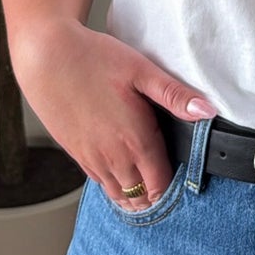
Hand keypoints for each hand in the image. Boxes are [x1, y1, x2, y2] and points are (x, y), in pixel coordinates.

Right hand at [15, 20, 217, 211]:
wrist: (46, 57)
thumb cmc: (94, 58)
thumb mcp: (142, 71)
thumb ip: (176, 95)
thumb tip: (208, 111)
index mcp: (136, 140)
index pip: (161, 184)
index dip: (175, 189)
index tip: (184, 182)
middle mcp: (113, 157)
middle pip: (140, 197)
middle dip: (156, 197)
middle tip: (169, 189)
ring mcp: (92, 158)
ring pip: (118, 195)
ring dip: (134, 196)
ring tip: (148, 192)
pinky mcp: (76, 153)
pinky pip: (99, 183)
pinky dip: (114, 187)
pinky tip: (121, 177)